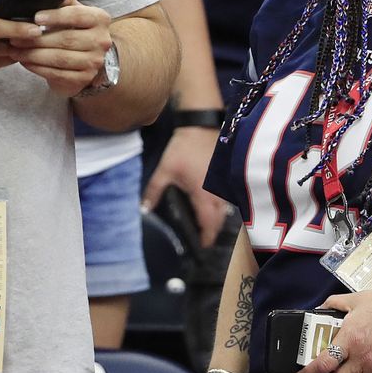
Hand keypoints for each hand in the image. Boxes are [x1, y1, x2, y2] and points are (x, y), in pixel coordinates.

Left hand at [6, 0, 113, 97]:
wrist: (85, 57)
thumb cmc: (73, 29)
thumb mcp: (71, 11)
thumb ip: (62, 0)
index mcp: (100, 19)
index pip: (77, 15)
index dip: (56, 16)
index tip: (35, 17)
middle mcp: (102, 41)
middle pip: (66, 39)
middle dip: (37, 39)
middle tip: (15, 38)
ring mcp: (94, 62)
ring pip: (59, 58)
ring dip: (33, 55)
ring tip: (15, 51)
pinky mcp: (84, 79)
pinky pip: (57, 74)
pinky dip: (38, 68)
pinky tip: (25, 62)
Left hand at [143, 126, 227, 247]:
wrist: (200, 126)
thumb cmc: (183, 149)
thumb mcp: (164, 170)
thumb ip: (154, 191)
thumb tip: (144, 210)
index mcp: (203, 194)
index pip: (208, 222)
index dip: (207, 236)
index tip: (203, 246)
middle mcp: (217, 192)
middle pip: (220, 219)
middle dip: (214, 231)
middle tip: (205, 240)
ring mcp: (224, 183)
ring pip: (226, 209)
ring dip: (219, 220)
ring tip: (209, 227)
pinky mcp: (225, 176)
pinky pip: (227, 198)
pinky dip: (222, 207)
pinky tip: (213, 209)